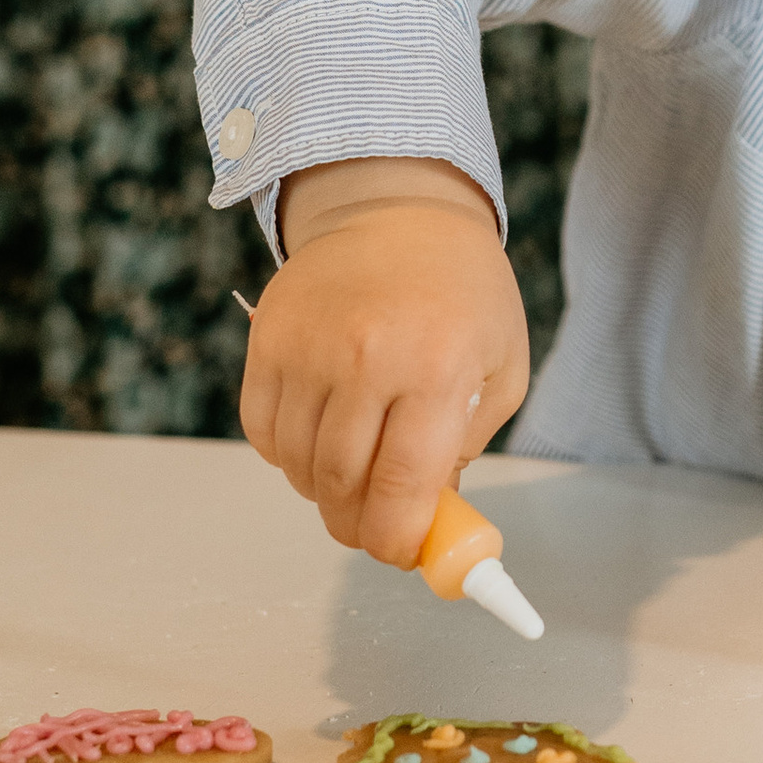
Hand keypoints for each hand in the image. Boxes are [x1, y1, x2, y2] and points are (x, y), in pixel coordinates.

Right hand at [239, 156, 528, 565]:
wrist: (397, 210)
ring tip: (352, 469)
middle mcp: (367, 357)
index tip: (399, 552)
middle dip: (357, 524)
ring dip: (322, 490)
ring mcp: (309, 346)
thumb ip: (468, 449)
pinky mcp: (266, 338)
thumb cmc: (462, 295)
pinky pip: (262, 432)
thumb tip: (428, 520)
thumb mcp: (501, 368)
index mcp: (437, 368)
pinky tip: (320, 432)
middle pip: (340, 485)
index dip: (395, 539)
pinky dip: (285, 453)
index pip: (402, 487)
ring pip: (297, 465)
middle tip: (374, 525)